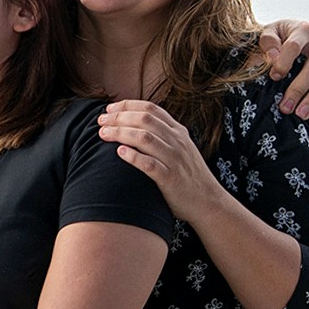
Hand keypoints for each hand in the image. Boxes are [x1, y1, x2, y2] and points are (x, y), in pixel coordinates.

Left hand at [98, 100, 225, 224]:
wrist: (208, 202)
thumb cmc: (188, 175)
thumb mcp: (180, 147)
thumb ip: (163, 134)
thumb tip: (133, 121)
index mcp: (178, 131)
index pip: (150, 109)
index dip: (127, 105)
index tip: (109, 109)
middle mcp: (177, 141)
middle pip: (144, 120)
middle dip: (119, 117)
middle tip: (100, 121)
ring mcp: (174, 159)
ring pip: (145, 138)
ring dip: (120, 133)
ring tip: (103, 134)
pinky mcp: (170, 179)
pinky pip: (149, 164)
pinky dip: (133, 157)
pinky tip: (119, 152)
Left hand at [257, 18, 308, 129]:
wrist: (297, 33)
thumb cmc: (280, 36)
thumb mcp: (270, 31)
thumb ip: (268, 41)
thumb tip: (272, 57)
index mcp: (304, 30)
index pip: (294, 46)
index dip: (284, 62)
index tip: (273, 76)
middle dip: (299, 89)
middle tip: (285, 107)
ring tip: (301, 115)